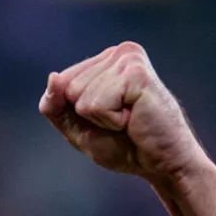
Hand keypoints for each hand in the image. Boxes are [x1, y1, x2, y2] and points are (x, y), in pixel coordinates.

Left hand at [39, 42, 207, 182]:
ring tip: (129, 119)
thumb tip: (52, 77)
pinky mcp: (136, 73)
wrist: (163, 163)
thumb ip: (56, 106)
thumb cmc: (125, 145)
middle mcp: (118, 52)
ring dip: (102, 119)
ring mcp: (128, 59)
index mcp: (105, 61)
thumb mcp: (78, 128)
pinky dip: (111, 121)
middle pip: (67, 88)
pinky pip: (96, 104)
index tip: (108, 118)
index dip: (76, 112)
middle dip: (88, 116)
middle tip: (121, 121)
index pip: (61, 83)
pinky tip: (134, 118)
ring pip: (80, 97)